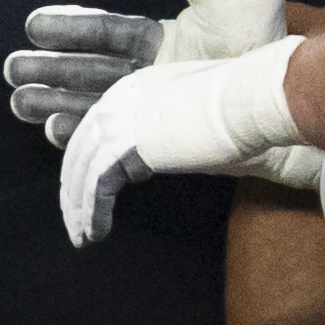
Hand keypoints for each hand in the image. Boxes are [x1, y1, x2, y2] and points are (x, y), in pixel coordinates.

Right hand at [6, 0, 286, 146]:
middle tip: (12, 71)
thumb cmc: (259, 41)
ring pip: (89, 111)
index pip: (108, 35)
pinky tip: (54, 137)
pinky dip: (80, 148)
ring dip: (53, 107)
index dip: (71, 30)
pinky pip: (108, 153)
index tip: (34, 26)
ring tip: (21, 103)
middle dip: (50, 72)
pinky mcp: (151, 147)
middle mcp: (152, 80)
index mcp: (165, 43)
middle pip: (89, 75)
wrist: (275, 92)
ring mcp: (151, 116)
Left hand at [60, 38, 307, 245]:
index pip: (99, 127)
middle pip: (83, 147)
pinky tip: (94, 233)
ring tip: (82, 236)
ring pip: (83, 169)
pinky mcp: (124, 145)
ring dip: (79, 207)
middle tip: (74, 218)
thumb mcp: (197, 122)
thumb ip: (172, 139)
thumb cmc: (242, 111)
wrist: (250, 100)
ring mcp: (119, 120)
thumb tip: (161, 167)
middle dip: (75, 186)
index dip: (89, 161)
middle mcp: (120, 99)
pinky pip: (96, 185)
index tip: (87, 189)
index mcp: (136, 88)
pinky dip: (91, 212)